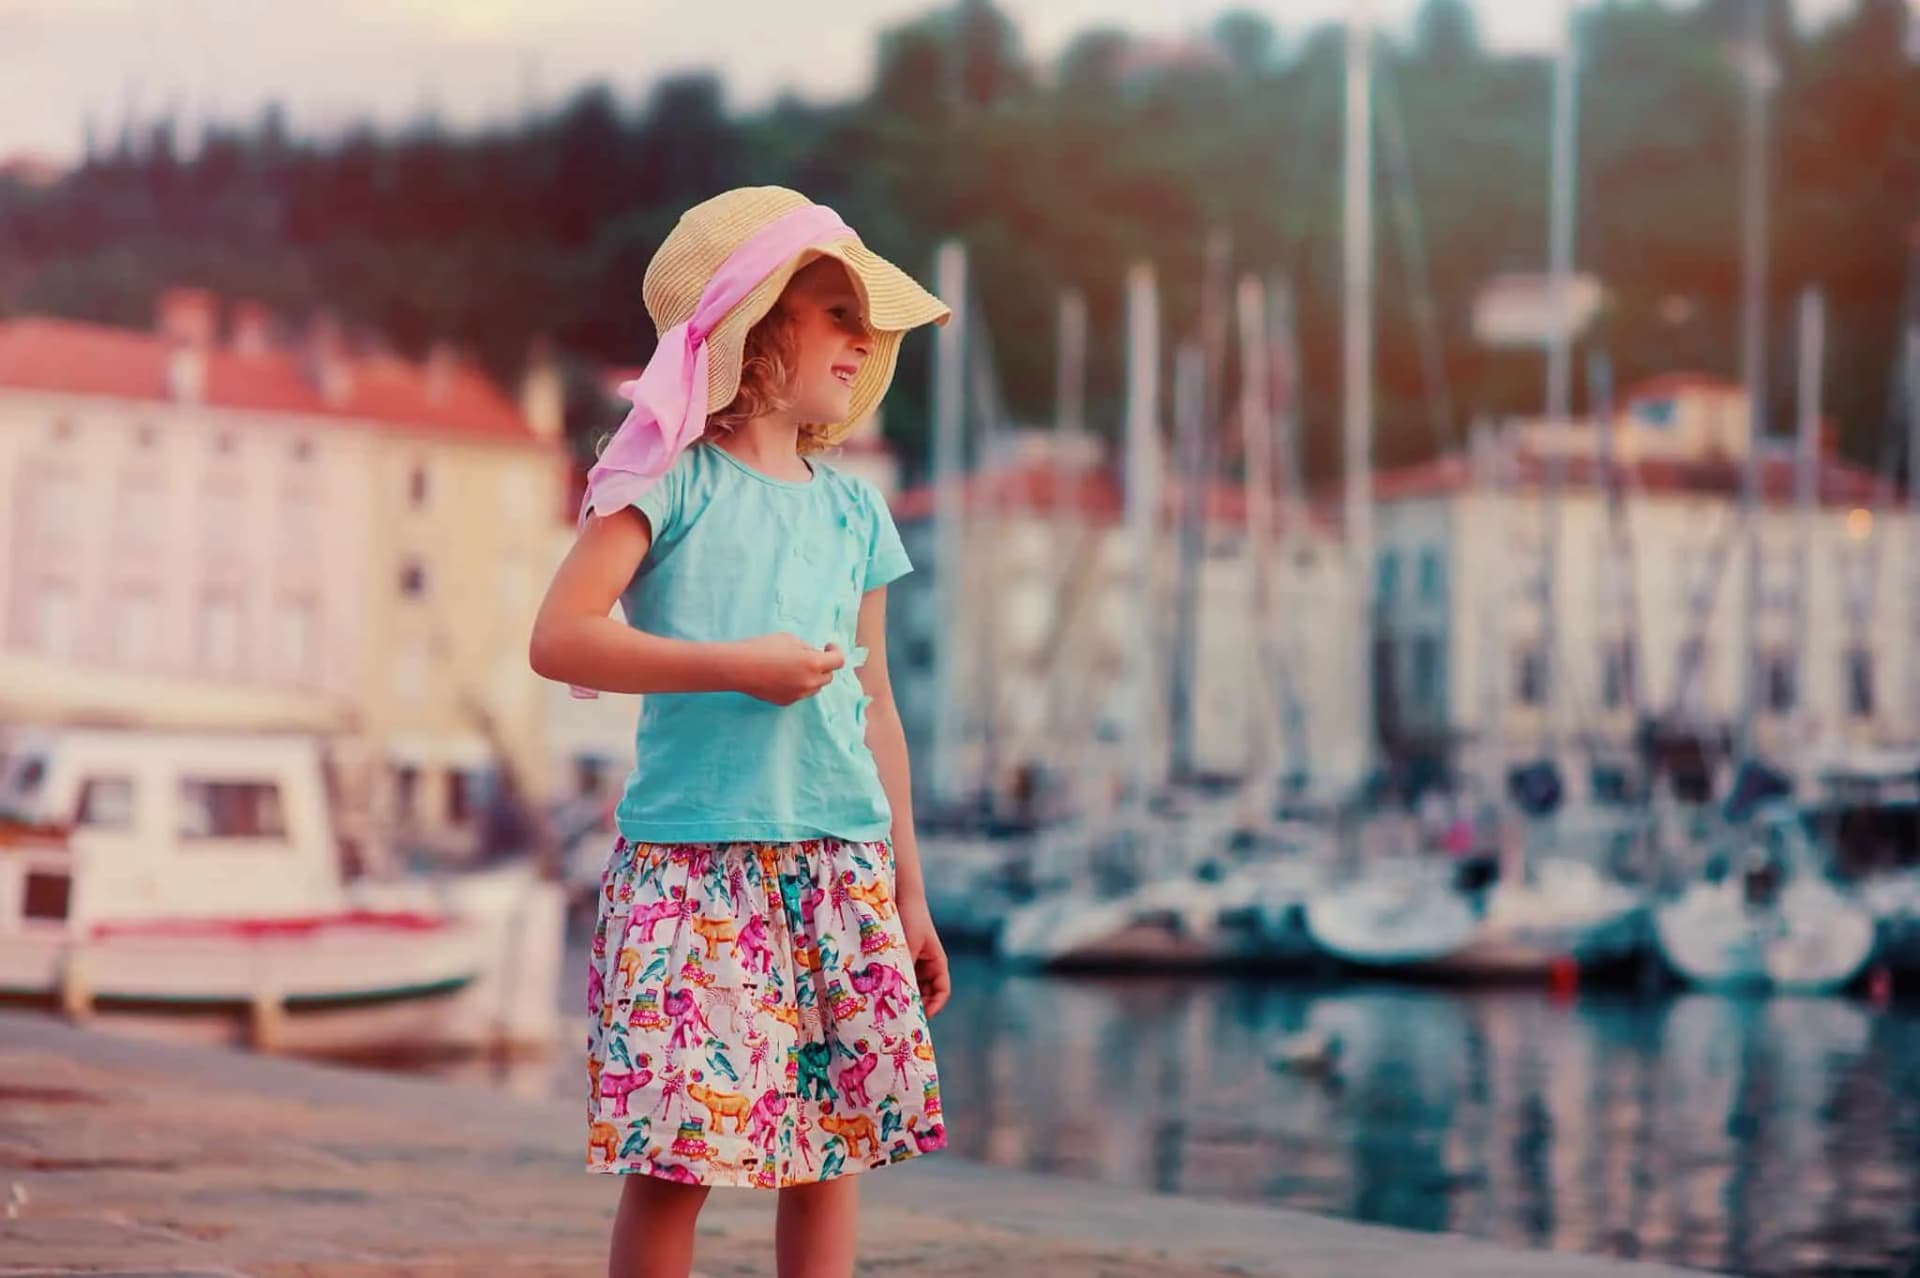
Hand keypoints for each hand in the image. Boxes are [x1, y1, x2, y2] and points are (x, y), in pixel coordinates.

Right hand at [728, 634, 844, 704]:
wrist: (740, 667)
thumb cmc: (763, 648)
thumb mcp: (790, 639)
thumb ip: (807, 648)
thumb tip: (813, 655)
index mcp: (813, 664)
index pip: (838, 661)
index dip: (835, 652)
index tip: (827, 647)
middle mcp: (809, 682)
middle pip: (828, 676)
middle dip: (823, 666)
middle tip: (809, 656)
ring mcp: (798, 695)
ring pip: (814, 687)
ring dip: (812, 677)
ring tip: (794, 667)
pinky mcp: (786, 701)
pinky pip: (800, 693)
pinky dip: (798, 685)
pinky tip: (782, 676)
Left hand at [898, 895, 950, 1016]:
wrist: (900, 896)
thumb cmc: (910, 919)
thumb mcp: (908, 946)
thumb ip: (903, 969)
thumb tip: (894, 994)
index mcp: (937, 963)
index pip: (942, 992)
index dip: (934, 1006)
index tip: (920, 1016)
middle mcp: (926, 966)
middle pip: (925, 994)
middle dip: (915, 1006)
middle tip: (900, 1018)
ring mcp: (911, 963)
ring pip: (909, 988)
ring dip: (901, 996)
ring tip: (888, 1008)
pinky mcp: (897, 958)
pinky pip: (896, 977)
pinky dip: (891, 985)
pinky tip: (879, 991)